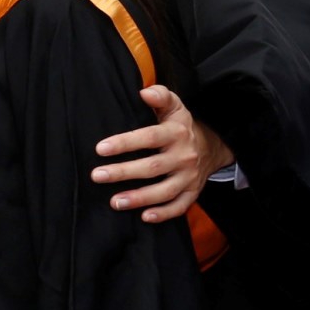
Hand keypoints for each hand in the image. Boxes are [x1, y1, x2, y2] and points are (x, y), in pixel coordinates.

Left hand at [92, 85, 233, 223]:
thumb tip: (144, 92)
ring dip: (140, 198)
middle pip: (152, 167)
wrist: (213, 146)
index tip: (100, 148)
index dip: (125, 143)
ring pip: (165, 191)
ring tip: (115, 201)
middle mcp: (184, 156)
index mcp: (176, 133)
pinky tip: (144, 217)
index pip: (149, 137)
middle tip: (97, 176)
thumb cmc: (181, 125)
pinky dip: (164, 214)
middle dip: (123, 173)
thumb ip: (160, 96)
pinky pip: (180, 206)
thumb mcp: (175, 106)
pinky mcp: (193, 192)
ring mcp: (189, 177)